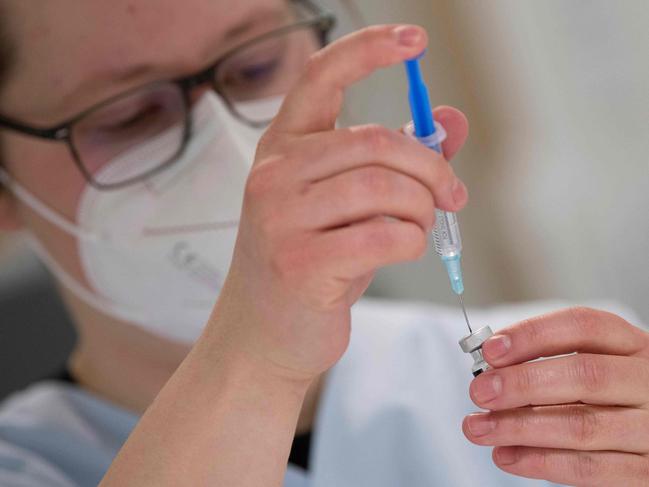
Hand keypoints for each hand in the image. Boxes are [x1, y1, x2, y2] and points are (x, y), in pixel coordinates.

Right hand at [208, 24, 469, 381]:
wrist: (265, 332)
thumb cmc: (312, 262)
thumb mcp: (350, 204)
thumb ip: (397, 160)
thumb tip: (451, 122)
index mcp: (282, 147)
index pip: (321, 77)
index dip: (368, 49)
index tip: (413, 39)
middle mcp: (274, 174)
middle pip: (373, 142)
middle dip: (429, 168)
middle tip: (452, 193)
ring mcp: (281, 218)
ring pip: (382, 188)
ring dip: (421, 208)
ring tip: (424, 225)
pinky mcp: (301, 262)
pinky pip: (382, 235)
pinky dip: (411, 241)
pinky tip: (405, 248)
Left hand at [462, 307, 648, 486]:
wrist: (648, 439)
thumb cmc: (608, 399)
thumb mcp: (591, 367)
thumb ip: (548, 363)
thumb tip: (490, 369)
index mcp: (632, 346)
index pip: (584, 326)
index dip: (533, 334)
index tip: (491, 350)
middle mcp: (648, 382)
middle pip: (584, 375)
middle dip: (523, 383)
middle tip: (480, 391)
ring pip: (582, 425)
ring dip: (520, 427)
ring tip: (479, 427)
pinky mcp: (646, 472)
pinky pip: (589, 468)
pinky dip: (541, 462)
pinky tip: (507, 455)